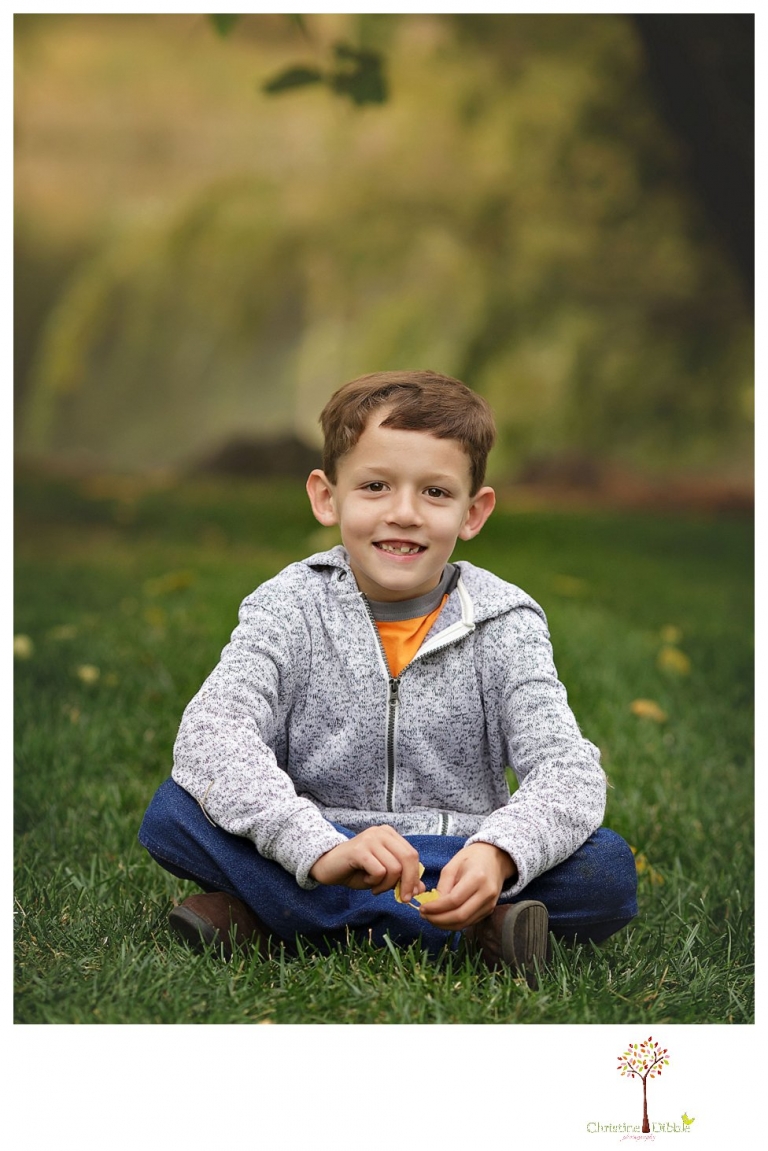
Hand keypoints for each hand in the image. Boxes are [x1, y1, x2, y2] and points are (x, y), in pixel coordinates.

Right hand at [309, 825, 425, 900]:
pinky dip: (375, 882)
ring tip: (375, 887)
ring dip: (386, 885)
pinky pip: (379, 871)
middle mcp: (381, 832)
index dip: (415, 876)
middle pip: (408, 858)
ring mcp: (370, 839)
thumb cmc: (356, 870)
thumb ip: (401, 879)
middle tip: (402, 898)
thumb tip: (422, 889)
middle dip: (408, 882)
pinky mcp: (359, 850)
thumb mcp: (383, 875)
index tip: (411, 894)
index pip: (412, 854)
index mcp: (389, 835)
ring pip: (394, 868)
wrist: (327, 867)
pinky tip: (366, 881)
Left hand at [417, 842, 515, 930]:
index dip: (436, 908)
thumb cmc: (472, 858)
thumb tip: (433, 905)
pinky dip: (454, 923)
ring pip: (465, 923)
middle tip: (424, 916)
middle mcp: (486, 894)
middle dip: (439, 920)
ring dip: (445, 924)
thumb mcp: (453, 865)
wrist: (495, 858)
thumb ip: (443, 885)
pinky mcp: (489, 910)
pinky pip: (469, 922)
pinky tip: (443, 918)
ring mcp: (490, 904)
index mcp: (477, 878)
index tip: (422, 908)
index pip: (454, 900)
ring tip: (431, 918)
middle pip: (460, 916)